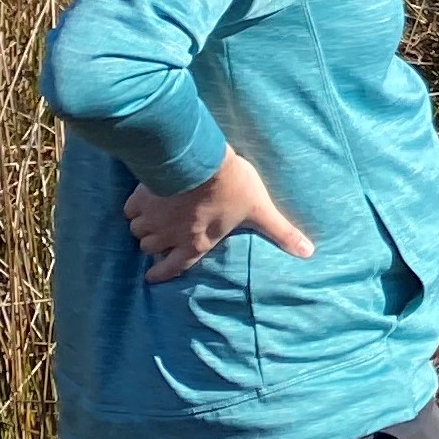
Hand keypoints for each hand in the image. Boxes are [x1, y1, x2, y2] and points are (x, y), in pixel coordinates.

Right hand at [124, 148, 315, 282]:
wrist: (201, 161)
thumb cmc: (233, 188)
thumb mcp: (261, 212)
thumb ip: (281, 233)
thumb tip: (309, 252)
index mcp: (196, 243)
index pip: (173, 268)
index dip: (161, 274)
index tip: (152, 277)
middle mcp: (169, 235)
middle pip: (151, 248)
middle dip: (155, 245)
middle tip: (162, 238)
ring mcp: (152, 217)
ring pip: (138, 230)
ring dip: (144, 228)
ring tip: (153, 220)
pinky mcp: (141, 197)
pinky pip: (129, 210)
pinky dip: (135, 209)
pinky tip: (142, 202)